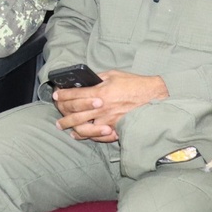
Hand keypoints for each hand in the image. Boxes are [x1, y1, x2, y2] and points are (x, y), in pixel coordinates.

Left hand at [52, 70, 168, 141]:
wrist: (155, 97)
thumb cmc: (135, 85)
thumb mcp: (114, 75)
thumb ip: (98, 78)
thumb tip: (86, 81)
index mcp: (100, 93)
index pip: (74, 95)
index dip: (62, 95)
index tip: (56, 95)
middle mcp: (101, 108)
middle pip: (75, 114)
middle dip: (63, 115)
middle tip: (57, 117)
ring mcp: (108, 121)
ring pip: (83, 128)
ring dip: (71, 128)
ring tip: (64, 127)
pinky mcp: (115, 129)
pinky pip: (97, 136)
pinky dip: (87, 136)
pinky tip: (80, 135)